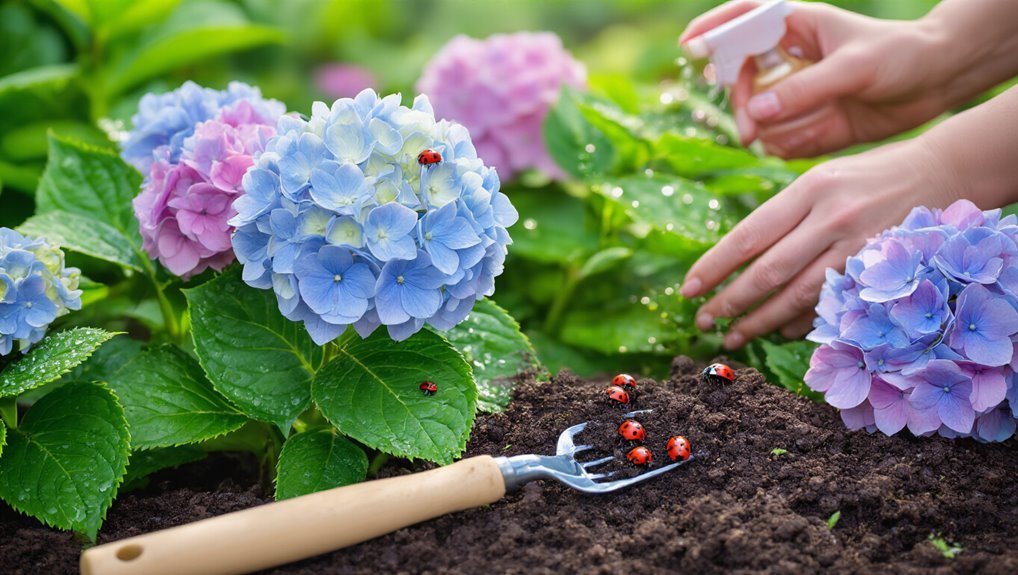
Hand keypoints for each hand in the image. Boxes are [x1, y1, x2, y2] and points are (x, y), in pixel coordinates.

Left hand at [679, 137, 957, 348]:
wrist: (945, 170)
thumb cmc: (869, 175)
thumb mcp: (821, 178)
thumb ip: (784, 215)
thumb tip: (739, 260)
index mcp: (808, 189)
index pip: (749, 235)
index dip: (714, 266)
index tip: (688, 289)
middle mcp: (831, 216)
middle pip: (768, 271)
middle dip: (730, 301)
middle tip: (702, 321)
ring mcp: (859, 245)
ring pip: (798, 294)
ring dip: (760, 321)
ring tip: (732, 336)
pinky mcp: (881, 269)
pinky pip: (832, 303)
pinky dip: (803, 321)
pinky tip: (779, 332)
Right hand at [680, 1, 957, 157]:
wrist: (938, 83)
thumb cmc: (901, 57)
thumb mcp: (853, 68)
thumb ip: (804, 90)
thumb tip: (757, 112)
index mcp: (796, 26)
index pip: (742, 19)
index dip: (712, 30)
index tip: (689, 47)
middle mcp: (791, 59)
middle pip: (740, 79)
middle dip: (741, 106)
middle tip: (749, 131)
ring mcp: (798, 92)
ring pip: (759, 114)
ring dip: (767, 132)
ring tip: (790, 140)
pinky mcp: (810, 121)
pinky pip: (782, 139)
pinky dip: (788, 147)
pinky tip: (812, 143)